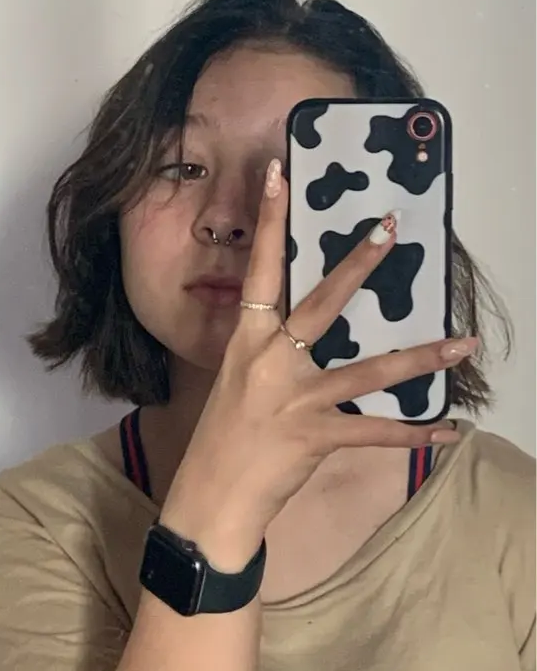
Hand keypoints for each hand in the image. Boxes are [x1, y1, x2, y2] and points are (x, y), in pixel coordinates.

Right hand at [161, 159, 475, 567]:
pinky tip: (448, 429)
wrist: (209, 499)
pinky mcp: (316, 438)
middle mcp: (271, 361)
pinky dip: (414, 434)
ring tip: (463, 341)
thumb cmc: (223, 435)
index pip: (260, 269)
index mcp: (247, 340)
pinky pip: (375, 434)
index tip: (279, 172)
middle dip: (358, 265)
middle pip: (322, 303)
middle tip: (390, 229)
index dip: (268, 219)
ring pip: (368, 372)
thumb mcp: (235, 377)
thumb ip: (267, 346)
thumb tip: (299, 322)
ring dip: (421, 357)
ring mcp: (296, 399)